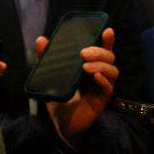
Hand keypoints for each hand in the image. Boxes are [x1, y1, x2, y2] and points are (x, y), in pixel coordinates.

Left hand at [45, 27, 118, 145]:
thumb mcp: (51, 76)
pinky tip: (95, 76)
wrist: (62, 123)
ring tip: (86, 66)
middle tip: (84, 53)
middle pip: (109, 57)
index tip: (107, 30)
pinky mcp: (101, 100)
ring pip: (112, 71)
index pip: (101, 50)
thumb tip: (41, 39)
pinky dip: (103, 80)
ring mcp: (101, 87)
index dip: (106, 40)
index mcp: (89, 65)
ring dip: (101, 65)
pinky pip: (108, 88)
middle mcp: (98, 74)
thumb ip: (47, 58)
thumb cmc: (60, 97)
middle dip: (100, 51)